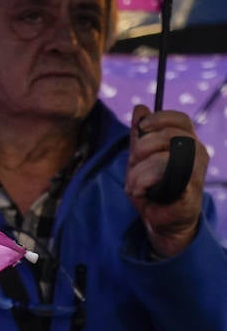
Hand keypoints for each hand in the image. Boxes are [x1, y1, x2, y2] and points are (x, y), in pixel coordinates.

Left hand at [125, 104, 207, 258]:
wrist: (162, 223)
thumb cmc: (154, 190)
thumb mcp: (141, 159)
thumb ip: (140, 135)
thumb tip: (140, 107)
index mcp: (187, 142)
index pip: (181, 119)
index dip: (159, 119)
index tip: (141, 128)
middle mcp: (197, 154)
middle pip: (172, 135)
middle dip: (144, 146)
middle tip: (132, 163)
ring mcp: (197, 172)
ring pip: (168, 155)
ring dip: (141, 168)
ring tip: (132, 184)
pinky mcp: (191, 190)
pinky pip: (168, 175)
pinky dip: (146, 180)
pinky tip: (139, 190)